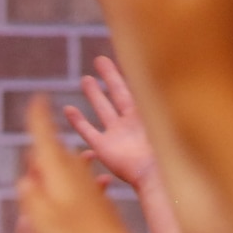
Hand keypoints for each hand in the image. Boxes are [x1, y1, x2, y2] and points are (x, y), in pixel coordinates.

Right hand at [17, 96, 147, 232]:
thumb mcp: (41, 221)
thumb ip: (31, 196)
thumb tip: (28, 176)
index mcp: (59, 176)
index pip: (46, 140)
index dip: (40, 120)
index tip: (37, 98)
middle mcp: (76, 178)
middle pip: (58, 153)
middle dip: (47, 139)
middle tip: (39, 120)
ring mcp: (90, 191)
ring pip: (72, 166)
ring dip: (60, 158)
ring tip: (50, 155)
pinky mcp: (100, 205)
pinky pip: (82, 182)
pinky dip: (73, 177)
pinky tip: (77, 183)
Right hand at [63, 55, 152, 189]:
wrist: (154, 174)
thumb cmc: (163, 148)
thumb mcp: (162, 116)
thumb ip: (157, 96)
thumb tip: (159, 67)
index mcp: (146, 114)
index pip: (135, 88)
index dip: (127, 73)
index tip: (120, 57)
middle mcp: (130, 122)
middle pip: (117, 93)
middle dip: (109, 76)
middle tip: (100, 60)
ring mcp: (116, 135)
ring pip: (102, 109)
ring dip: (93, 94)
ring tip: (85, 79)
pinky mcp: (104, 148)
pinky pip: (87, 131)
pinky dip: (78, 121)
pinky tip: (68, 109)